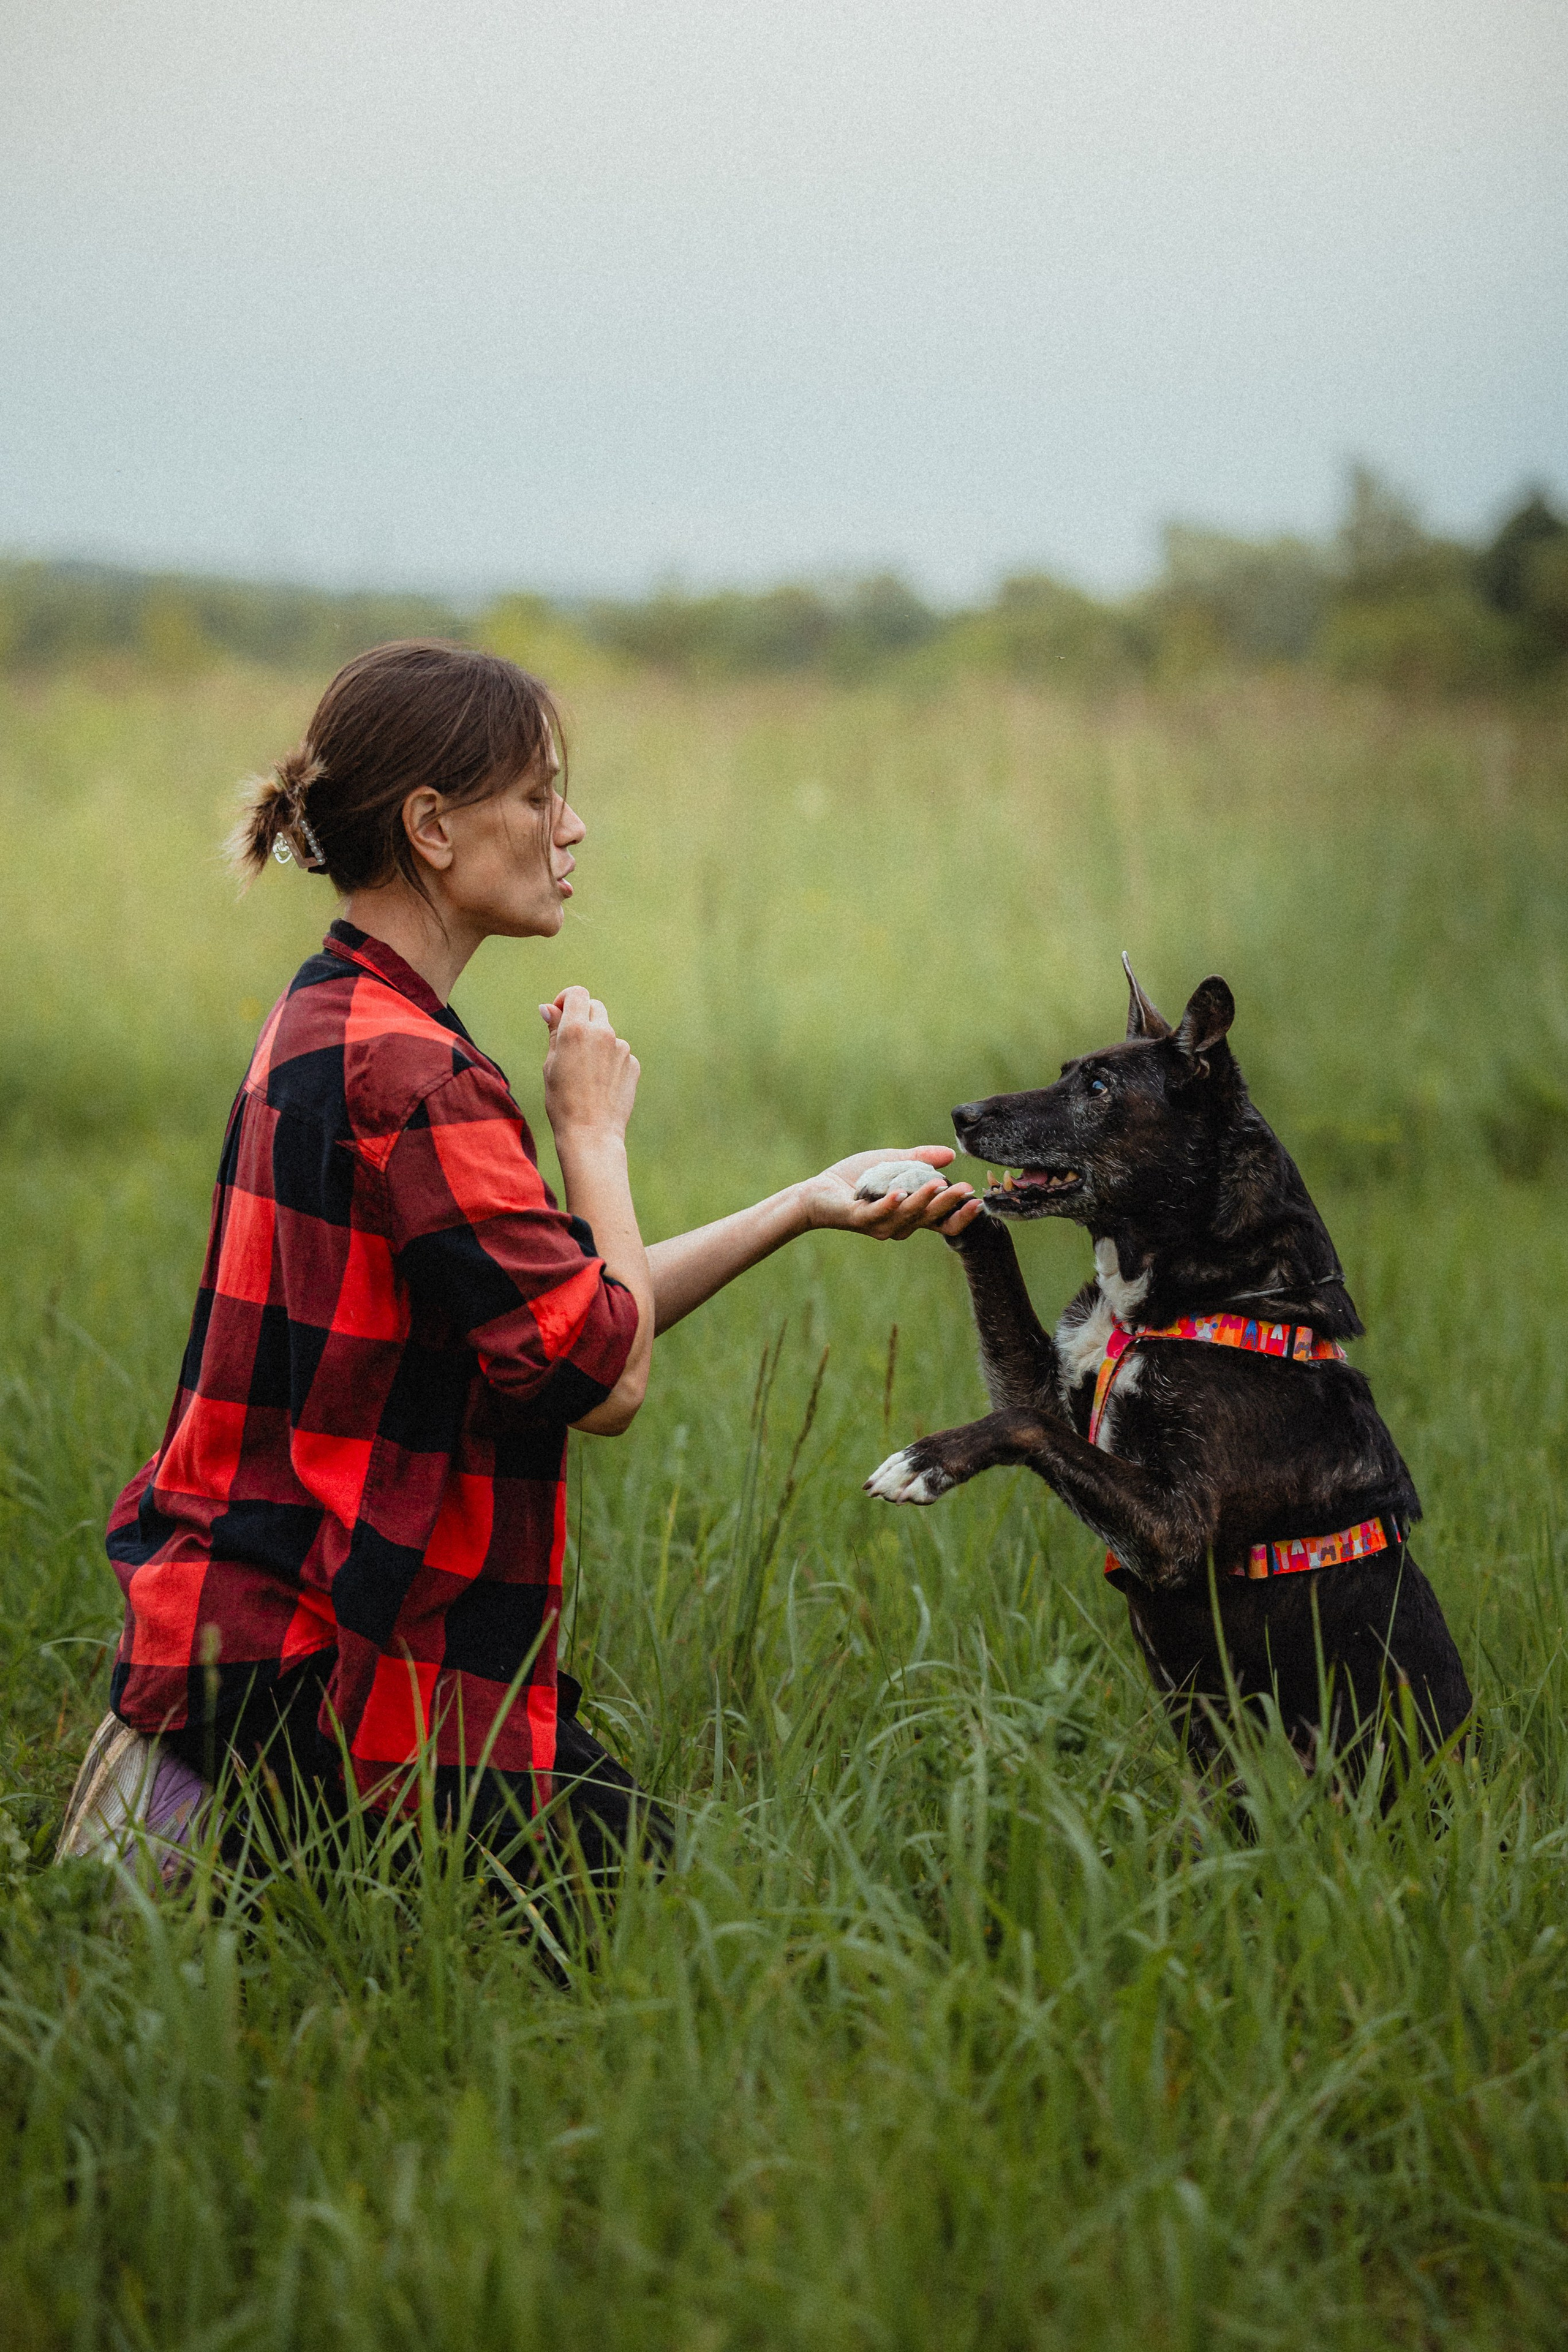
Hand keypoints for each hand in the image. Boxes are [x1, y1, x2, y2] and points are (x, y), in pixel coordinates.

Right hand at [540, 987, 639, 1149]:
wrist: (591, 1133)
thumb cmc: (562, 1101)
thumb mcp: (550, 1063)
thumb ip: (554, 1031)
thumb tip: (549, 1007)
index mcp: (577, 1030)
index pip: (577, 993)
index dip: (566, 999)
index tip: (560, 1013)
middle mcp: (602, 1033)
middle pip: (595, 1007)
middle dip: (583, 1017)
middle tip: (572, 1042)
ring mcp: (621, 1048)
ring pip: (607, 1033)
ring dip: (597, 1043)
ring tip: (585, 1073)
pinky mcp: (633, 1064)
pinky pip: (619, 1054)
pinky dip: (610, 1061)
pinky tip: (600, 1084)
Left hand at [799, 1146, 982, 1240]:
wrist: (819, 1190)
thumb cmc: (856, 1179)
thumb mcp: (893, 1163)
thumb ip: (920, 1159)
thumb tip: (950, 1153)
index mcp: (910, 1213)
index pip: (941, 1221)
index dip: (960, 1215)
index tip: (977, 1202)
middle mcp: (898, 1224)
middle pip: (929, 1218)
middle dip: (949, 1204)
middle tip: (967, 1190)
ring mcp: (879, 1224)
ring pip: (907, 1216)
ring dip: (923, 1200)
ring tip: (939, 1184)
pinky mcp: (857, 1218)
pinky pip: (877, 1214)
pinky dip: (890, 1204)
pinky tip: (900, 1193)